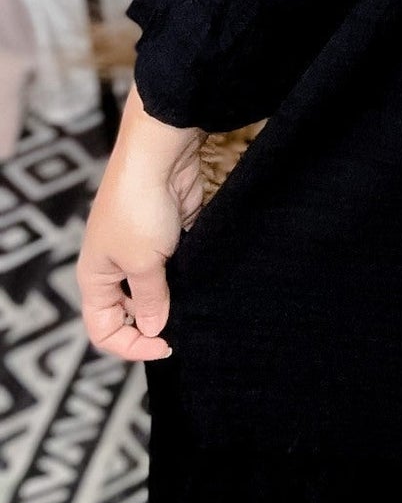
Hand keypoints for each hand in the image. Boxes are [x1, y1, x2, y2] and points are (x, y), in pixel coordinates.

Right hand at [76, 84, 204, 361]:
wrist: (161, 157)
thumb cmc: (139, 208)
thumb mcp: (143, 263)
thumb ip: (150, 300)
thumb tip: (154, 329)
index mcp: (96, 279)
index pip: (103, 330)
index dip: (130, 345)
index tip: (164, 345)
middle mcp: (115, 268)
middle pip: (130, 313)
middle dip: (153, 324)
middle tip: (182, 327)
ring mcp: (143, 251)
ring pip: (157, 291)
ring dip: (175, 298)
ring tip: (194, 305)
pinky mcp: (171, 236)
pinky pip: (178, 267)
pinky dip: (189, 276)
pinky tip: (204, 280)